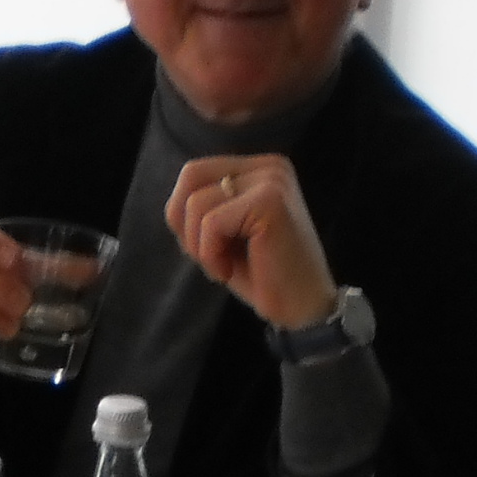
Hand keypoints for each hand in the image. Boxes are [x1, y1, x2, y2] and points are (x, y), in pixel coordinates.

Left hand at [165, 155, 338, 331]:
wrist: (303, 309)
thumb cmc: (263, 275)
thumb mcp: (225, 233)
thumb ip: (203, 208)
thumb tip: (174, 202)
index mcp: (260, 169)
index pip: (194, 173)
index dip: (185, 215)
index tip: (211, 248)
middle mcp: (270, 166)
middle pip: (191, 176)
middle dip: (187, 225)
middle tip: (213, 257)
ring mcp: (272, 181)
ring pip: (196, 203)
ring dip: (200, 247)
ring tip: (226, 266)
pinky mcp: (270, 201)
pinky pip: (211, 223)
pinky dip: (211, 255)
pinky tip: (231, 272)